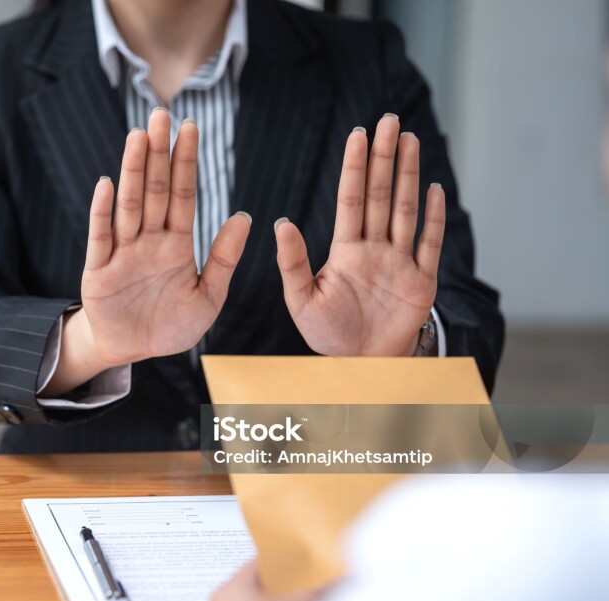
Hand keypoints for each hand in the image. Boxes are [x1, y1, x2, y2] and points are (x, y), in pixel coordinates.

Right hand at [42, 108, 250, 395]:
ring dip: (133, 171)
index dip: (185, 162)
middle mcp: (148, 241)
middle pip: (155, 190)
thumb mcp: (208, 296)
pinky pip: (101, 238)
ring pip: (129, 205)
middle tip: (160, 115)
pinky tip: (107, 184)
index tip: (190, 128)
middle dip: (158, 154)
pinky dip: (103, 212)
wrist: (134, 352)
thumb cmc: (172, 325)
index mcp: (176, 244)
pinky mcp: (98, 272)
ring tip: (137, 137)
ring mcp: (122, 253)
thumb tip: (245, 218)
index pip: (183, 195)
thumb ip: (223, 259)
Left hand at [275, 114, 445, 356]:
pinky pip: (430, 244)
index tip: (358, 133)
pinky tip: (434, 188)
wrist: (360, 366)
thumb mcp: (302, 300)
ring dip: (409, 175)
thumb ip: (293, 262)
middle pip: (380, 195)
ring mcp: (400, 262)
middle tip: (389, 120)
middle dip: (385, 158)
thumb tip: (281, 222)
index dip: (355, 166)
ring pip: (405, 210)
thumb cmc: (328, 335)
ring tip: (410, 139)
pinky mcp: (422, 281)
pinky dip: (433, 218)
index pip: (350, 199)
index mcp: (345, 251)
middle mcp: (374, 249)